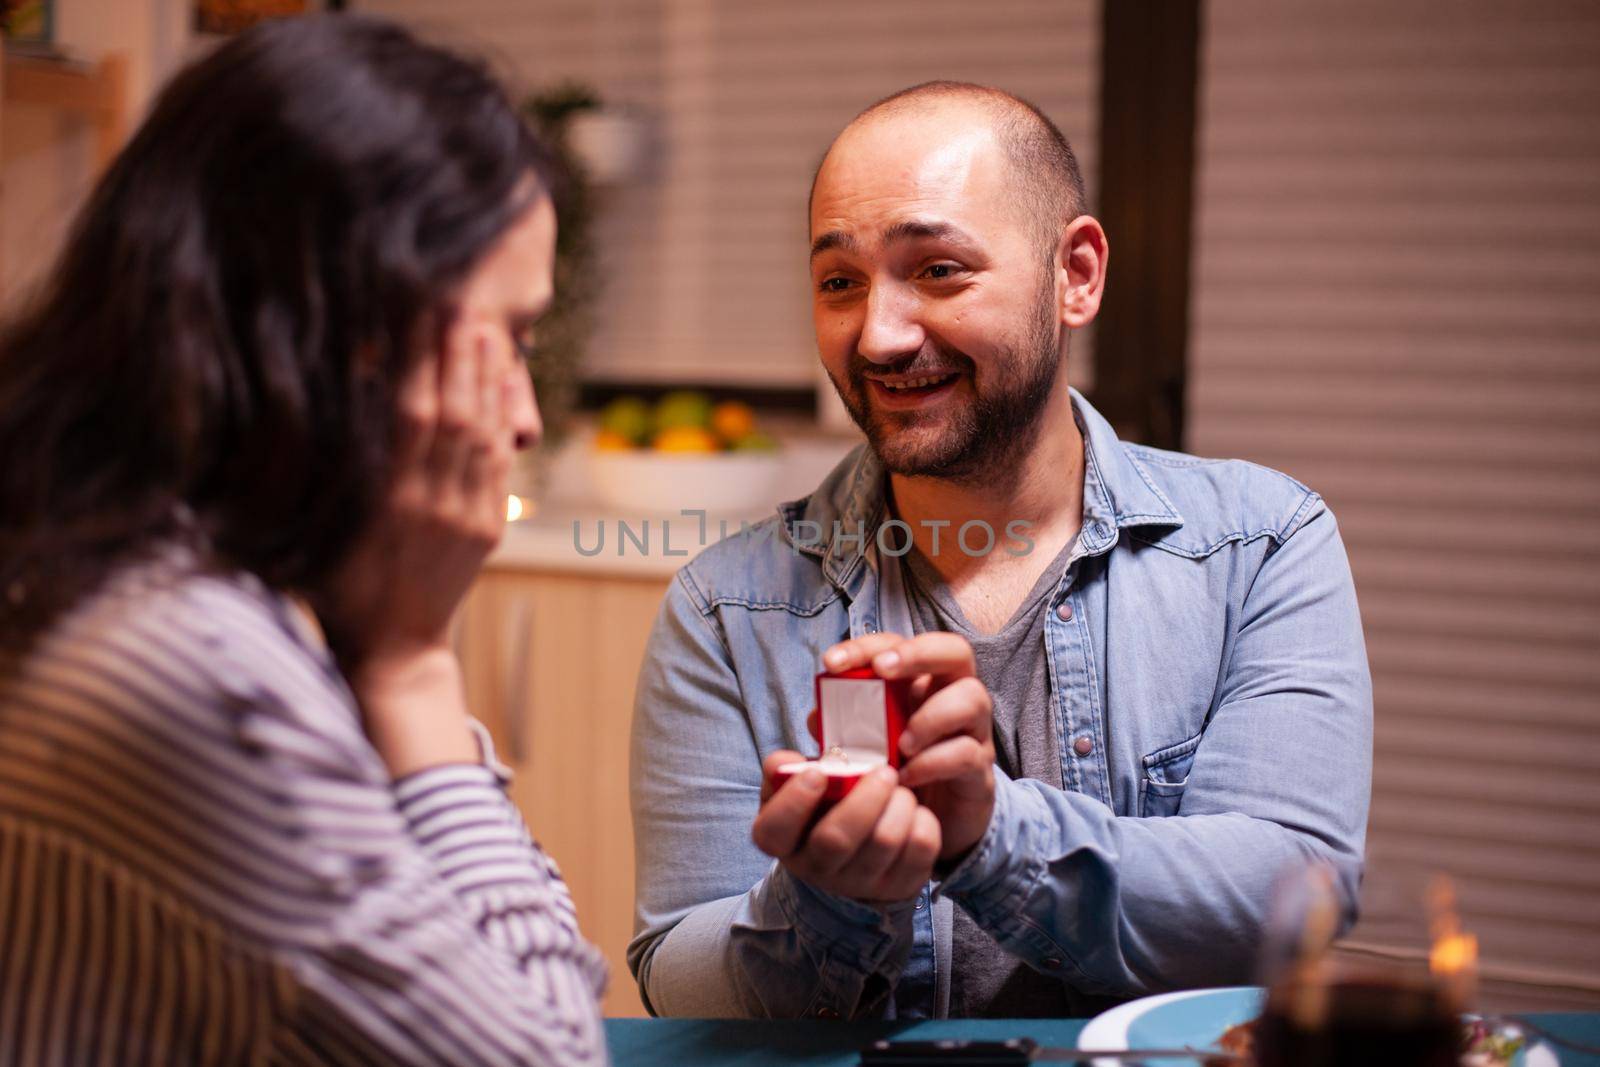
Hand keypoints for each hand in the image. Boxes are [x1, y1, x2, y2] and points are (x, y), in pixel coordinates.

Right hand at [312, 311, 524, 774]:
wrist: (393, 650)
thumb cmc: (337, 587)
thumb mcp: (321, 532)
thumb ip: (329, 477)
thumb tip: (313, 406)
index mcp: (388, 502)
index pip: (410, 416)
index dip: (419, 363)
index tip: (421, 318)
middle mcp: (432, 505)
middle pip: (454, 416)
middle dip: (459, 358)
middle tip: (463, 306)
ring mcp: (467, 517)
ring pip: (483, 437)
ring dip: (486, 382)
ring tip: (487, 332)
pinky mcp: (489, 528)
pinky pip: (500, 466)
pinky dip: (501, 423)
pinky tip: (499, 388)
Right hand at [752, 751, 940, 904]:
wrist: (853, 854)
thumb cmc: (821, 809)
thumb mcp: (795, 790)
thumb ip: (785, 770)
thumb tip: (786, 762)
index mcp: (783, 841)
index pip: (774, 831)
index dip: (795, 801)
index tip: (817, 773)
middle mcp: (816, 867)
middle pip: (836, 839)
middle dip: (864, 798)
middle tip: (883, 772)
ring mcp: (858, 882)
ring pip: (884, 842)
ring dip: (899, 803)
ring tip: (900, 787)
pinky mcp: (898, 885)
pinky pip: (921, 849)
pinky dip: (923, 820)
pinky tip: (914, 810)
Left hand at [823, 633, 995, 862]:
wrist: (926, 833)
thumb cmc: (894, 776)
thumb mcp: (862, 751)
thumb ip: (842, 732)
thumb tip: (818, 716)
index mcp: (920, 685)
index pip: (900, 646)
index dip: (867, 647)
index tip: (831, 663)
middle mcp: (952, 698)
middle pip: (955, 651)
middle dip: (918, 653)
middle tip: (882, 669)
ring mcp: (972, 733)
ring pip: (974, 697)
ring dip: (931, 716)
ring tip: (900, 745)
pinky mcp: (980, 771)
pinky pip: (967, 753)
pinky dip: (933, 763)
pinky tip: (906, 778)